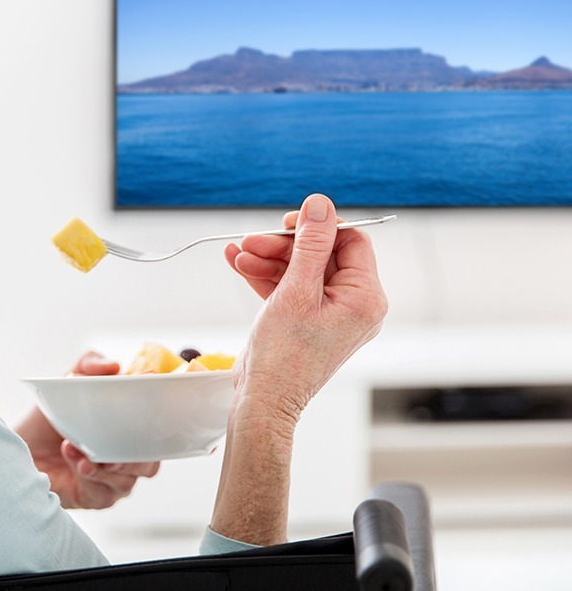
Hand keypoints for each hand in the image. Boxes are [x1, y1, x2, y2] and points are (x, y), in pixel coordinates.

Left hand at [15, 351, 159, 508]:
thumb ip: (90, 364)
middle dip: (132, 457)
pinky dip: (90, 477)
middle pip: (150, 464)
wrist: (20, 447)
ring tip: (76, 449)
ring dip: (102, 465)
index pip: (159, 434)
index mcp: (129, 430)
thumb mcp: (69, 382)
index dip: (158, 426)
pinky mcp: (97, 498)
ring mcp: (113, 480)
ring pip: (127, 481)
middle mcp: (126, 457)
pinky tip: (76, 463)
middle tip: (109, 447)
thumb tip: (114, 366)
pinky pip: (105, 494)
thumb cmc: (48, 418)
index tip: (142, 412)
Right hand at [224, 193, 387, 421]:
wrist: (264, 399)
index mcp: (365, 298)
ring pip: (302, 270)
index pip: (351, 242)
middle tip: (253, 240)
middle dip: (283, 246)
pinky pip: (291, 288)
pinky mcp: (308, 321)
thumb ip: (310, 244)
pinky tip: (239, 263)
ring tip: (239, 254)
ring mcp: (331, 314)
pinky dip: (267, 276)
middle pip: (322, 255)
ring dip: (268, 259)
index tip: (289, 221)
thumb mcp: (296, 289)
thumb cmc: (284, 355)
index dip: (319, 226)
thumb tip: (320, 206)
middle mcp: (355, 306)